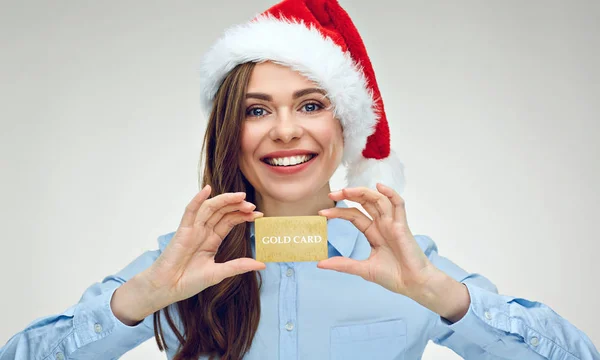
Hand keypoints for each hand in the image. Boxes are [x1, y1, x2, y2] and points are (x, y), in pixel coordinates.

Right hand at [141, 185, 264, 308]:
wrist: (167, 288)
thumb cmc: (189, 281)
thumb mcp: (219, 273)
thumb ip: (239, 266)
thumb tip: (262, 264)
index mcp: (212, 239)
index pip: (230, 220)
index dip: (244, 215)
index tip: (259, 214)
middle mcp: (203, 231)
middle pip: (222, 211)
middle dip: (238, 206)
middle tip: (252, 205)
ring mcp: (193, 229)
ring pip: (210, 208)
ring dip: (225, 200)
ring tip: (240, 196)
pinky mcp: (182, 231)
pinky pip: (190, 212)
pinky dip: (198, 199)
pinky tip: (207, 190)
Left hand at [317, 183, 436, 297]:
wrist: (413, 284)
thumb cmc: (393, 276)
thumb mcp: (363, 269)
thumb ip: (343, 264)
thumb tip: (320, 264)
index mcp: (373, 232)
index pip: (353, 215)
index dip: (338, 212)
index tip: (322, 212)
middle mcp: (382, 224)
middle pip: (364, 203)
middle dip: (348, 196)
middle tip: (332, 194)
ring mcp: (392, 223)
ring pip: (378, 200)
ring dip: (363, 192)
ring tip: (347, 190)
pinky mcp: (402, 225)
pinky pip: (399, 204)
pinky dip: (391, 193)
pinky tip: (379, 187)